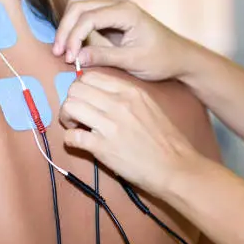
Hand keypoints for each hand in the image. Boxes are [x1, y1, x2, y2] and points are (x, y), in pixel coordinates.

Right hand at [53, 0, 194, 80]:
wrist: (179, 57)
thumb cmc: (161, 59)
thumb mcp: (133, 61)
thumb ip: (104, 57)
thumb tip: (77, 58)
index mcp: (125, 11)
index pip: (88, 17)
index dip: (74, 37)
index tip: (69, 58)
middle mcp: (118, 4)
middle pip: (78, 7)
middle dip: (65, 30)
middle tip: (59, 54)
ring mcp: (113, 8)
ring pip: (78, 8)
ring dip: (67, 28)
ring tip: (63, 51)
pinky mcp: (110, 17)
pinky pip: (85, 15)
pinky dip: (75, 28)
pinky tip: (72, 46)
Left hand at [59, 72, 199, 193]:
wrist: (176, 166)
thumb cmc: (165, 139)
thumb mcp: (148, 106)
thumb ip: (125, 97)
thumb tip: (100, 95)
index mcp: (130, 91)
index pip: (91, 76)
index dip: (82, 88)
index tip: (86, 100)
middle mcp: (118, 103)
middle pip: (76, 89)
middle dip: (71, 101)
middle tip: (77, 115)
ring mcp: (109, 125)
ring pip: (69, 107)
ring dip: (67, 118)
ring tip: (77, 127)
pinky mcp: (102, 147)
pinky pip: (71, 137)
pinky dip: (70, 140)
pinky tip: (79, 144)